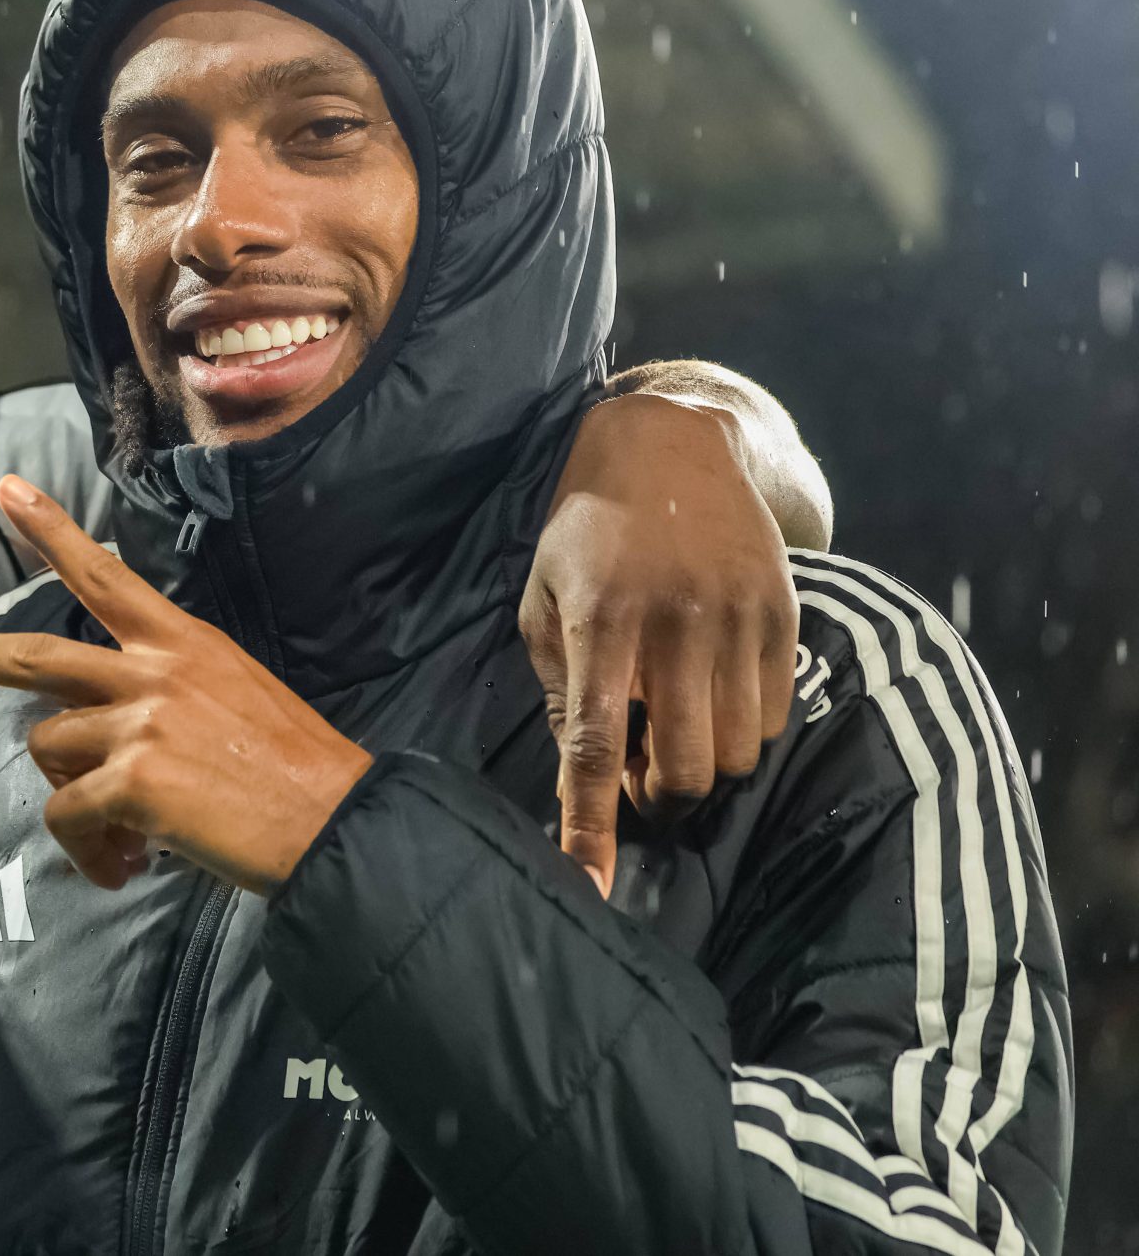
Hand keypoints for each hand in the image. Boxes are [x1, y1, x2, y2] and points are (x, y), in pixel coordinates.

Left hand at [0, 476, 370, 893]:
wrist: (337, 822)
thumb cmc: (296, 770)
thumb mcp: (237, 696)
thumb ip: (167, 697)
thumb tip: (113, 739)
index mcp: (184, 643)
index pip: (105, 576)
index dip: (53, 533)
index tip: (12, 493)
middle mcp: (153, 671)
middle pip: (33, 656)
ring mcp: (139, 723)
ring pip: (47, 749)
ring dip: (71, 793)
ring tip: (121, 833)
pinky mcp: (132, 782)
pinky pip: (66, 815)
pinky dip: (88, 849)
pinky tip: (128, 863)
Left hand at [521, 391, 797, 895]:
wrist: (671, 443)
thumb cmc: (586, 531)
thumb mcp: (543, 597)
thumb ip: (561, 687)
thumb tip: (585, 772)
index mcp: (601, 620)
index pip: (598, 744)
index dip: (591, 823)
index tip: (587, 885)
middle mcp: (676, 622)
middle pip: (685, 768)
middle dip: (660, 797)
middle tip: (639, 775)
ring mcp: (738, 618)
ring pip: (737, 753)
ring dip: (703, 765)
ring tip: (673, 727)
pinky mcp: (785, 614)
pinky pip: (774, 716)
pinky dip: (742, 729)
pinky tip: (711, 693)